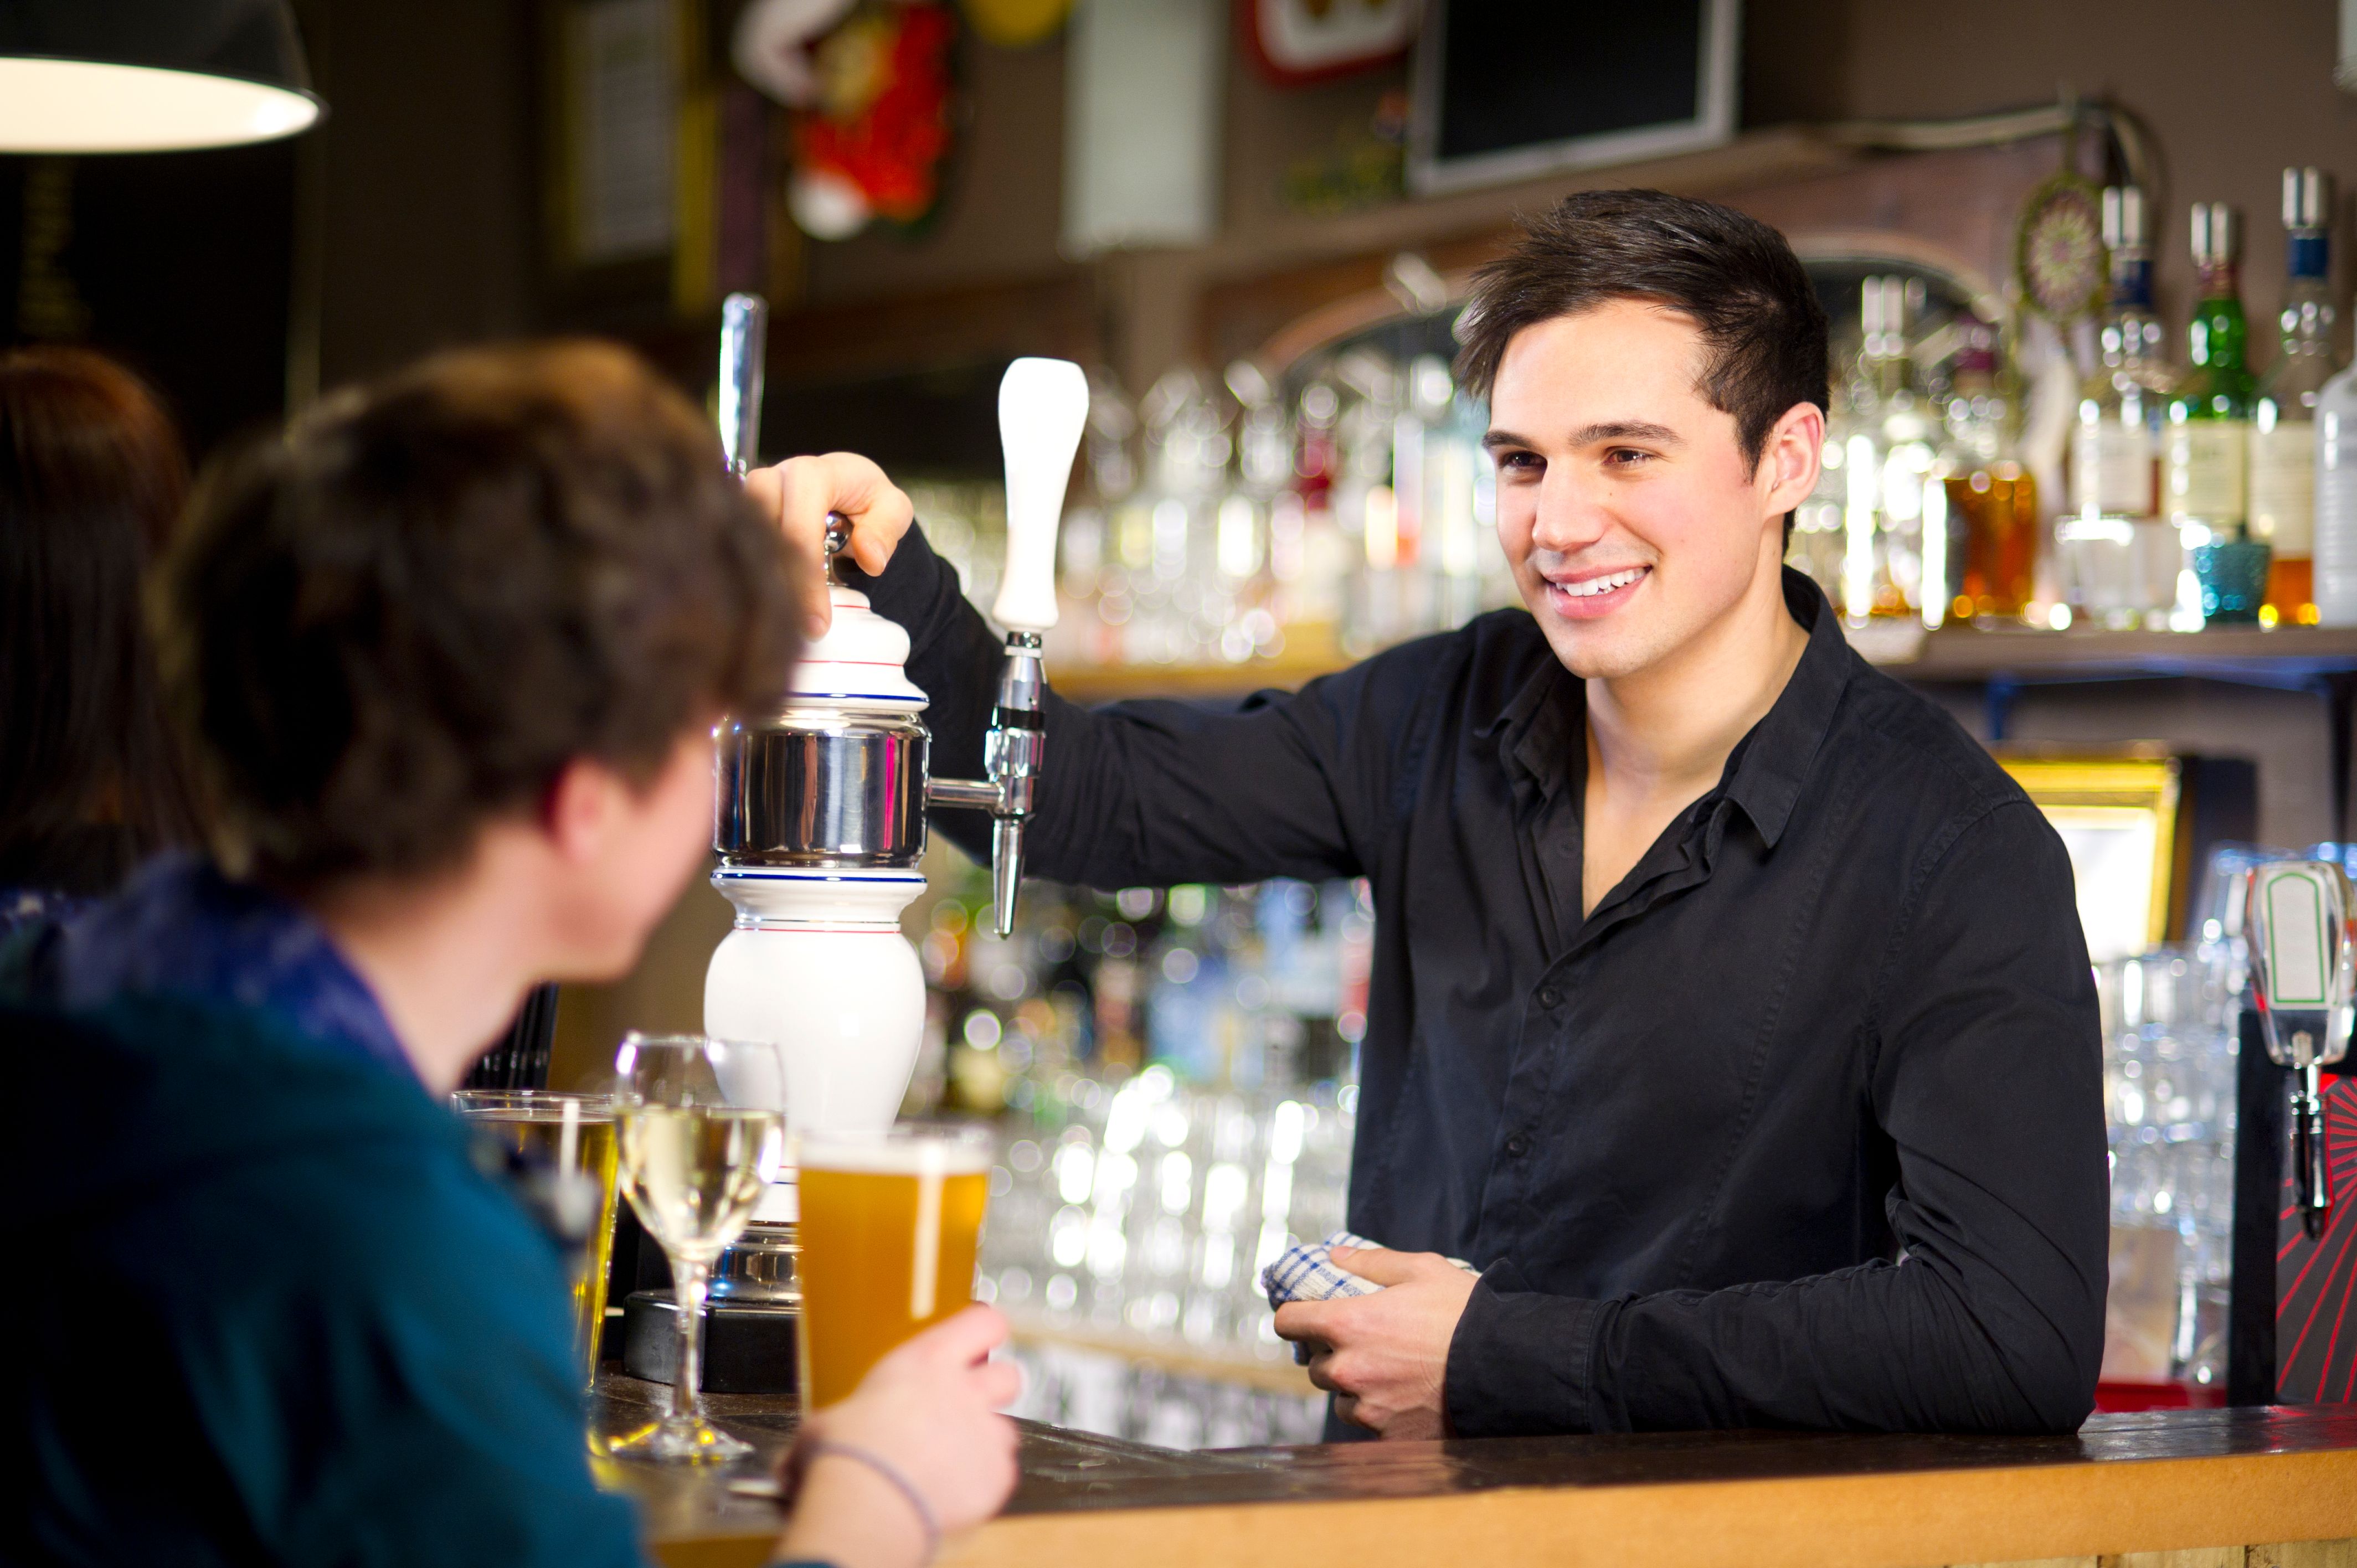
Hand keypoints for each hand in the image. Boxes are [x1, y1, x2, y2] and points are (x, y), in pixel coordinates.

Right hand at [743, 452, 914, 638]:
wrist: (844, 485)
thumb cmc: (866, 497)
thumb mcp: (893, 508)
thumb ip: (887, 529)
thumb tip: (870, 559)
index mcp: (811, 474)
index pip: (801, 528)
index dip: (807, 579)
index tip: (818, 623)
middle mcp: (772, 479)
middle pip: (759, 535)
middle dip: (777, 588)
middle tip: (796, 631)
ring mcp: (749, 496)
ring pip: (737, 543)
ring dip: (758, 585)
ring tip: (781, 624)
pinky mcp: (737, 515)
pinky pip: (731, 548)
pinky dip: (748, 579)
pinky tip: (765, 610)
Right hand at [774, 1306, 1022, 1567]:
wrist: (867, 1507)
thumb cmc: (846, 1456)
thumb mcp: (832, 1419)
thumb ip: (848, 1417)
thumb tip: (823, 1434)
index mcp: (927, 1362)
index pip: (983, 1321)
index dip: (985, 1330)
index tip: (979, 1338)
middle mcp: (965, 1391)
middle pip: (1009, 1374)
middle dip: (994, 1390)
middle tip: (967, 1407)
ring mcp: (986, 1433)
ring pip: (1005, 1429)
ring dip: (984, 1442)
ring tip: (950, 1462)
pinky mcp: (996, 1475)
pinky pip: (1000, 1473)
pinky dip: (981, 1482)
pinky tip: (950, 1493)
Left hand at [1271, 1246, 1476, 1439]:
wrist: (1505, 1366)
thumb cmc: (1463, 1313)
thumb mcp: (1421, 1270)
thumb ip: (1372, 1262)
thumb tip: (1336, 1256)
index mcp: (1347, 1324)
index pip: (1289, 1322)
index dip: (1293, 1317)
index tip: (1302, 1318)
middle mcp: (1349, 1369)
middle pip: (1316, 1366)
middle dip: (1333, 1356)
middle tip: (1365, 1347)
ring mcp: (1367, 1407)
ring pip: (1341, 1400)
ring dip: (1355, 1389)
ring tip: (1391, 1376)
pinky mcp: (1389, 1437)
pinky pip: (1370, 1427)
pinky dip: (1382, 1416)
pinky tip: (1408, 1401)